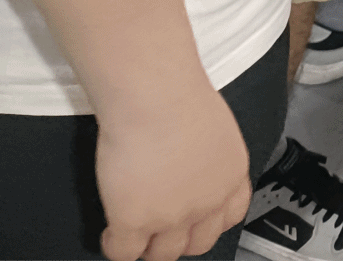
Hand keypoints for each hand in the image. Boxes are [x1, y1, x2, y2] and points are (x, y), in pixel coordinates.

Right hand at [95, 84, 250, 260]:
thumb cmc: (178, 95)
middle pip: (198, 243)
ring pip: (161, 254)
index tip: (197, 222)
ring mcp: (171, 217)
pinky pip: (123, 252)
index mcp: (230, 175)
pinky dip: (115, 247)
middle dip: (180, 241)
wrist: (155, 96)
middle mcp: (207, 202)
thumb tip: (191, 160)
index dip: (209, 222)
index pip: (231, 216)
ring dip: (148, 249)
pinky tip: (111, 233)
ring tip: (136, 237)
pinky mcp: (135, 221)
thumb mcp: (215, 127)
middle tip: (162, 232)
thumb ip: (207, 154)